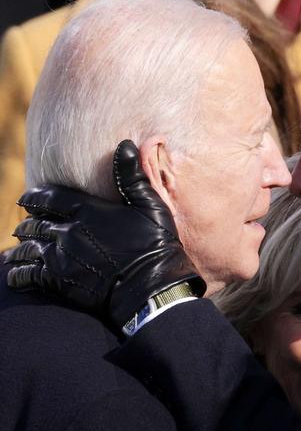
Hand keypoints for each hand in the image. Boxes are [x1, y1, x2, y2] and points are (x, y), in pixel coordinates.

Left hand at [6, 140, 205, 328]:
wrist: (151, 286)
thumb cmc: (155, 243)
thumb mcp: (150, 205)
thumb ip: (132, 176)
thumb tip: (124, 144)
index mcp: (86, 210)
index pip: (48, 198)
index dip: (34, 198)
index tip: (27, 199)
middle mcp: (68, 231)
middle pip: (35, 224)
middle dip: (28, 223)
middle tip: (25, 226)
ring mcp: (61, 257)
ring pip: (28, 248)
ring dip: (21, 248)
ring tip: (17, 250)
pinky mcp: (60, 281)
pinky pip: (28, 275)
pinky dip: (18, 273)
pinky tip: (15, 274)